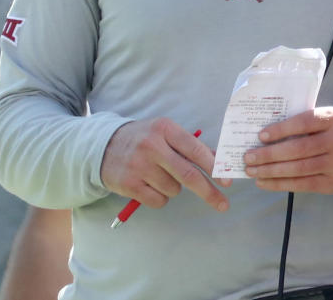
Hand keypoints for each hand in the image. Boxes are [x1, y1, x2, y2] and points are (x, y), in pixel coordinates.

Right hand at [100, 117, 231, 211]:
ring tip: (160, 176)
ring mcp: (139, 166)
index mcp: (165, 129)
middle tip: (223, 203)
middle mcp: (152, 146)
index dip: (213, 166)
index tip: (227, 181)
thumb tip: (219, 159)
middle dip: (208, 191)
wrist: (104, 146)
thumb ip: (191, 146)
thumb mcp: (166, 133)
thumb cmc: (144, 139)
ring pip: (174, 189)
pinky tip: (150, 186)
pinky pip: (158, 200)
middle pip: (188, 174)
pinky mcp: (129, 185)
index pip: (195, 149)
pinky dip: (160, 197)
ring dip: (175, 188)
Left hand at [242, 106, 332, 192]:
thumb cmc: (327, 132)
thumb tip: (263, 135)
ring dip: (271, 171)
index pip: (305, 122)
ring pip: (299, 169)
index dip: (282, 129)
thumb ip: (300, 122)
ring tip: (252, 170)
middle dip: (270, 154)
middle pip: (299, 149)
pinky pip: (302, 185)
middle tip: (249, 157)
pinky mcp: (332, 184)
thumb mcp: (321, 120)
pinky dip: (279, 184)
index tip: (260, 136)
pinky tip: (264, 182)